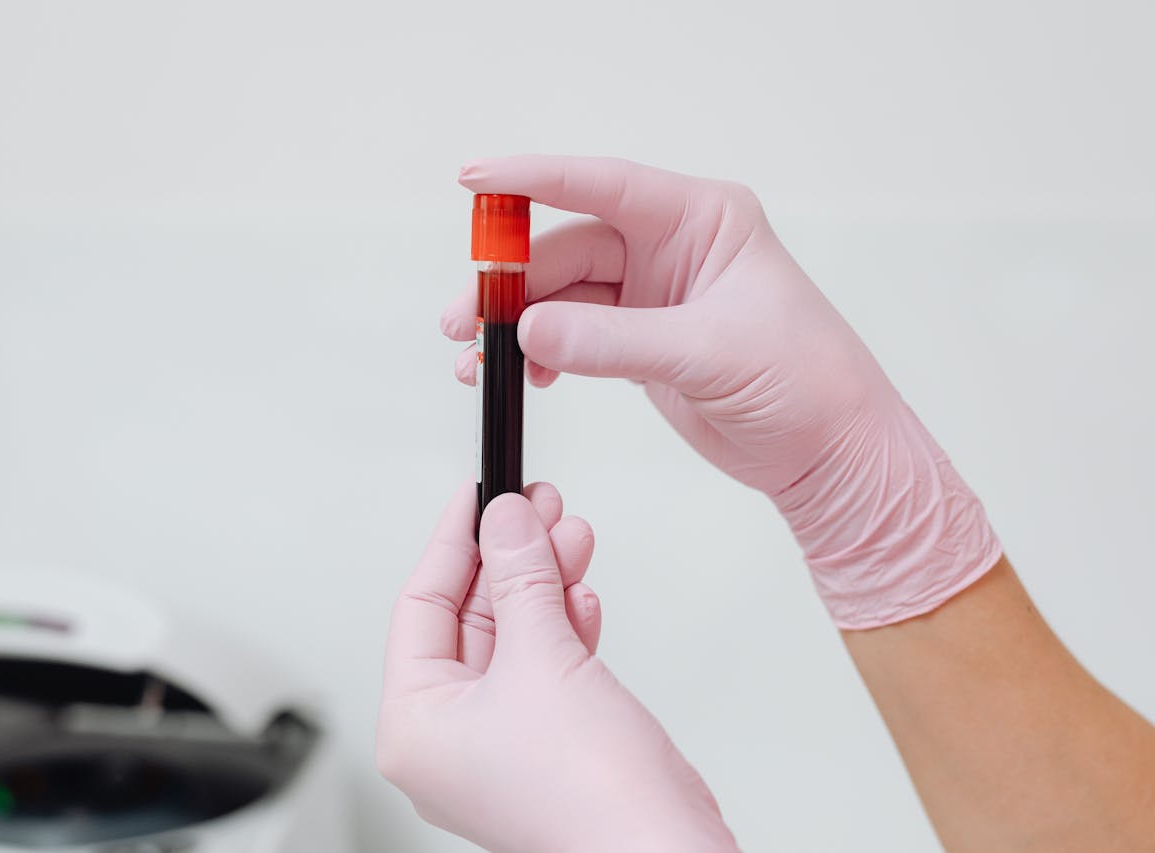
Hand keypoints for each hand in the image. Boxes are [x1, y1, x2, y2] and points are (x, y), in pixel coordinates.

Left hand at [377, 482, 737, 852]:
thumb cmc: (587, 798)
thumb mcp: (541, 659)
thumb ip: (521, 578)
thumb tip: (507, 520)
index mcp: (414, 726)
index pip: (420, 607)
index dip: (453, 543)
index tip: (477, 497)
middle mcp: (449, 737)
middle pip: (471, 618)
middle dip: (511, 558)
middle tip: (535, 506)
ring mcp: (501, 740)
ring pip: (515, 636)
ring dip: (544, 582)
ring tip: (568, 531)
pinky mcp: (550, 741)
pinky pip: (546, 664)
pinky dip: (565, 624)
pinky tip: (580, 591)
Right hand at [442, 156, 999, 628]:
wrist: (830, 453)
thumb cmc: (806, 384)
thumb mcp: (707, 354)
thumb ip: (614, 341)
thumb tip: (529, 329)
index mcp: (702, 220)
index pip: (603, 185)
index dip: (532, 180)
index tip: (474, 181)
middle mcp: (673, 248)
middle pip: (569, 247)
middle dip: (511, 281)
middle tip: (465, 318)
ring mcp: (654, 297)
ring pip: (563, 295)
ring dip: (517, 323)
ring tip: (476, 358)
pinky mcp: (642, 343)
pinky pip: (574, 335)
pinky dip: (541, 352)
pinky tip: (522, 374)